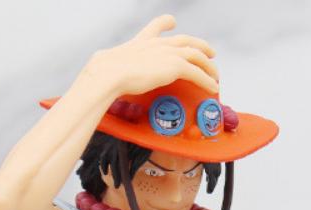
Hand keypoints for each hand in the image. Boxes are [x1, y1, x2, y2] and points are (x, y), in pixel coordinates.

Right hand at [87, 15, 218, 98]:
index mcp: (142, 42)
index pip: (156, 27)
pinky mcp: (175, 66)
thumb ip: (109, 73)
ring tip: (215, 75)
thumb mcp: (106, 68)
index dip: (166, 24)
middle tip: (210, 52)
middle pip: (186, 41)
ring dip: (209, 66)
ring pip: (197, 56)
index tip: (172, 22)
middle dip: (200, 45)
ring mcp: (167, 53)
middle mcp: (158, 44)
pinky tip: (213, 87)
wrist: (108, 74)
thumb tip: (95, 85)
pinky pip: (197, 73)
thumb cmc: (103, 75)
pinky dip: (207, 80)